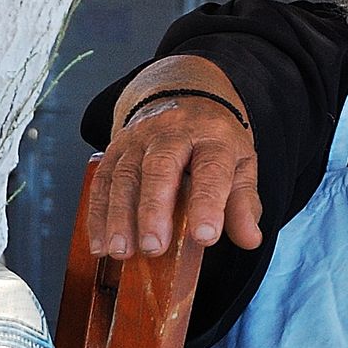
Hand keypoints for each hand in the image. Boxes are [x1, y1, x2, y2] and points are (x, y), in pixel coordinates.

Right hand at [88, 93, 261, 259]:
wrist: (184, 97)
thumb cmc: (213, 142)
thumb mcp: (240, 165)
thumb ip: (243, 203)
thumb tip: (250, 239)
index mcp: (212, 136)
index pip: (211, 167)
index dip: (208, 203)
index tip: (205, 236)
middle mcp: (173, 131)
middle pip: (160, 166)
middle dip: (154, 209)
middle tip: (153, 247)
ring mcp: (139, 138)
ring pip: (125, 174)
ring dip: (119, 216)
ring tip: (121, 251)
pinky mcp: (115, 147)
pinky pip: (102, 180)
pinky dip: (97, 214)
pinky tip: (100, 243)